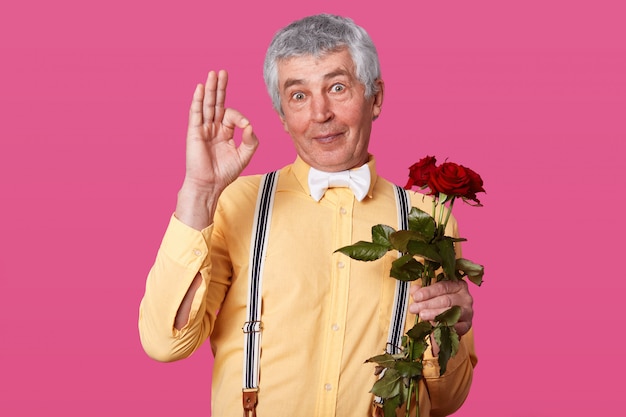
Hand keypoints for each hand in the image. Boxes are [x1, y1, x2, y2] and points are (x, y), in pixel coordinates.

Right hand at [184, 70, 258, 191]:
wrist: (210, 185)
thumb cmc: (225, 172)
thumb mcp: (244, 155)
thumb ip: (250, 140)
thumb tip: (249, 125)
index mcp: (224, 131)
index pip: (232, 115)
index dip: (240, 118)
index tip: (245, 127)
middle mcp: (213, 127)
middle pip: (216, 103)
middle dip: (220, 87)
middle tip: (222, 72)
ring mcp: (202, 129)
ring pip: (206, 104)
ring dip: (210, 89)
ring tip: (212, 74)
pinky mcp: (194, 132)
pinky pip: (195, 113)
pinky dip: (197, 100)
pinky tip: (199, 89)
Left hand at [409, 280, 473, 336]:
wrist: (447, 326)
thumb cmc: (439, 306)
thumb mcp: (430, 296)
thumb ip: (422, 292)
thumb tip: (414, 290)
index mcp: (457, 285)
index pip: (442, 287)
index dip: (428, 292)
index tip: (416, 296)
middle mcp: (465, 297)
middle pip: (446, 300)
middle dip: (428, 304)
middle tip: (414, 308)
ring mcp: (468, 311)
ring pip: (451, 312)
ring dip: (434, 314)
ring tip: (422, 315)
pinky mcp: (467, 325)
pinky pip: (456, 326)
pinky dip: (445, 326)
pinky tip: (434, 326)